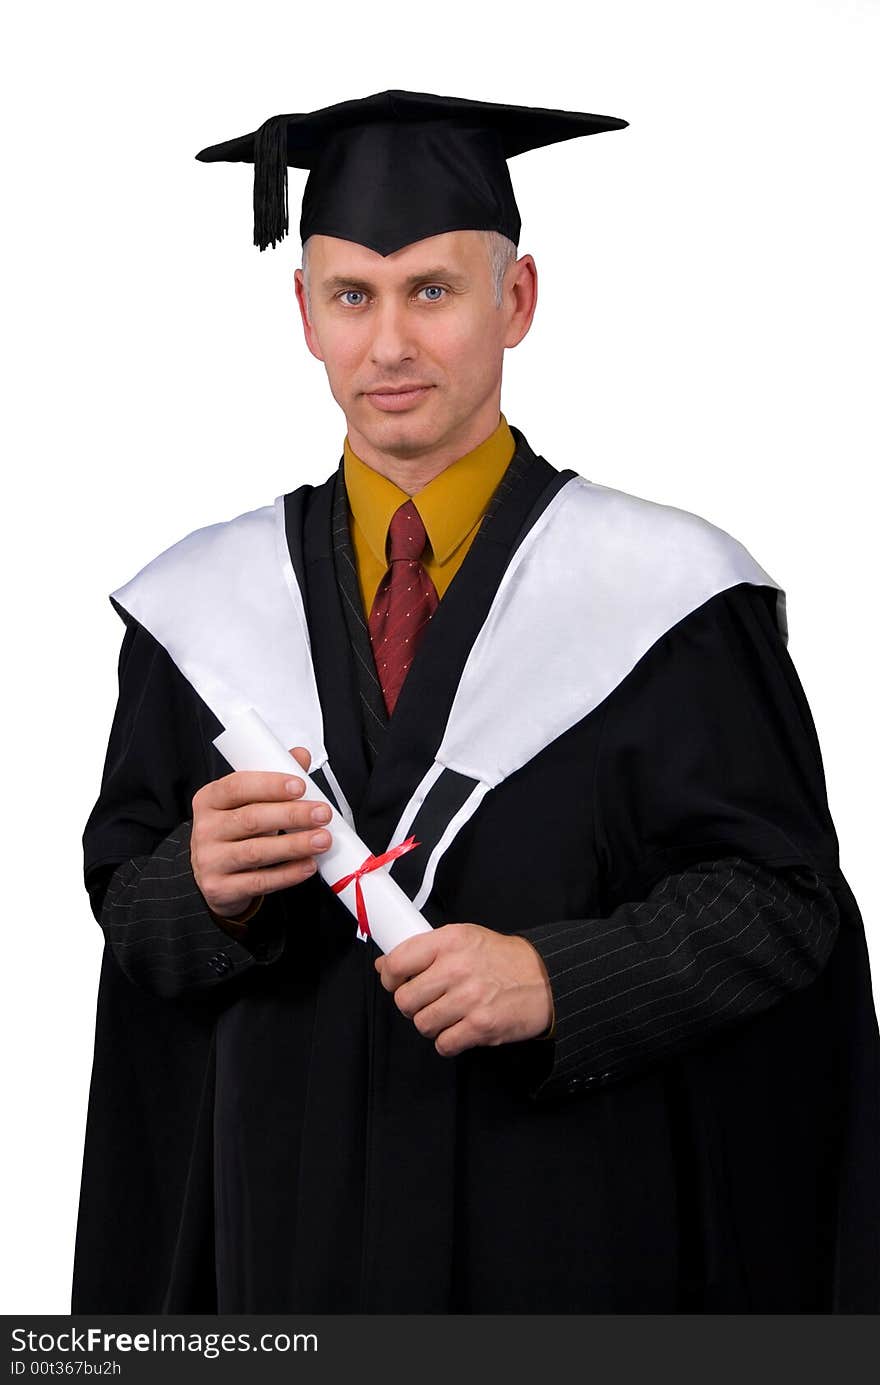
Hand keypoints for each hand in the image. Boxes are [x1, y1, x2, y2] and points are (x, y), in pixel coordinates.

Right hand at [190, 747, 332, 918]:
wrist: (212, 876)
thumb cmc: (234, 832)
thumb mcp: (246, 802)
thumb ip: (273, 779)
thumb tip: (300, 757)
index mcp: (210, 799)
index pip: (237, 786)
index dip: (270, 785)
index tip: (300, 786)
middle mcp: (205, 829)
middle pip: (251, 819)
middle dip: (292, 815)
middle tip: (323, 813)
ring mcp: (209, 860)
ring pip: (256, 852)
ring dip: (294, 845)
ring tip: (322, 840)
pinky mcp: (220, 888)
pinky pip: (259, 881)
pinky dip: (287, 874)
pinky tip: (308, 865)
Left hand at [375, 923, 552, 1055]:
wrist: (546, 978)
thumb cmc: (503, 959)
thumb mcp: (465, 938)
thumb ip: (426, 949)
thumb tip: (384, 965)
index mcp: (450, 941)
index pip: (397, 963)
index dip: (389, 978)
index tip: (395, 982)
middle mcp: (456, 967)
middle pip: (404, 999)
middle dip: (412, 1005)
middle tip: (428, 1001)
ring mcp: (469, 998)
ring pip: (422, 1024)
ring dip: (432, 1024)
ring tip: (448, 1015)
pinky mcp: (480, 1026)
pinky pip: (444, 1043)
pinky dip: (449, 1041)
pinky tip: (460, 1028)